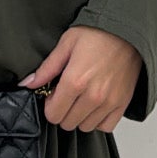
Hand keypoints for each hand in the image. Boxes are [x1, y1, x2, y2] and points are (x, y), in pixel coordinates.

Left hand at [18, 26, 141, 131]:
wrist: (128, 30)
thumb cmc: (98, 33)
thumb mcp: (66, 44)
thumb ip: (47, 68)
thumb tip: (28, 84)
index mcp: (75, 81)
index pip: (53, 114)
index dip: (50, 105)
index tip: (54, 93)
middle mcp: (93, 96)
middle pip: (67, 123)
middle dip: (63, 111)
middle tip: (68, 93)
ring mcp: (109, 102)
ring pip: (85, 127)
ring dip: (80, 116)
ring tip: (82, 97)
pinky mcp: (122, 104)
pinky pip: (105, 126)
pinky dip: (98, 119)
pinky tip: (95, 105)